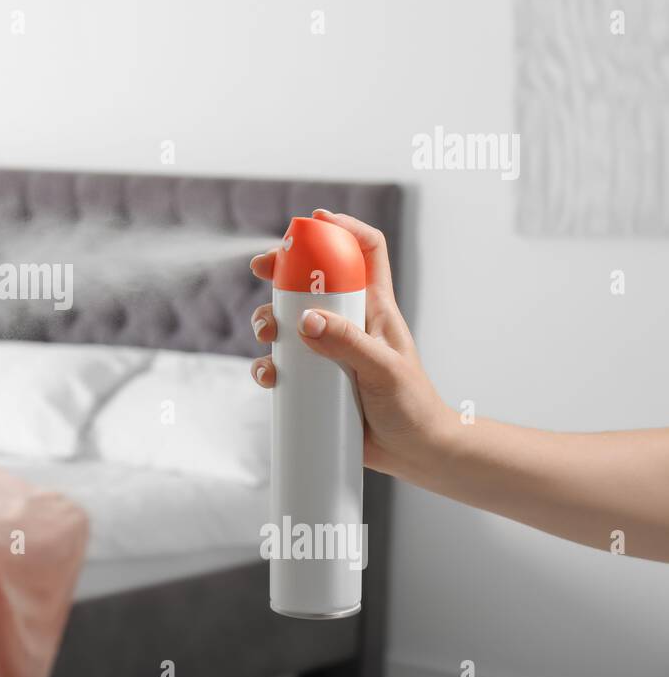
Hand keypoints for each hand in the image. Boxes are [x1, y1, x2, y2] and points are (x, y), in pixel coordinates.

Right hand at [248, 209, 453, 479]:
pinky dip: (268, 366)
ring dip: (268, 320)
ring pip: (289, 321)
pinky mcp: (315, 381)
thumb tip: (305, 321)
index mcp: (374, 308)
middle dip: (283, 269)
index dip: (342, 228)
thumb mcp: (383, 370)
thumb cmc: (412, 407)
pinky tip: (268, 377)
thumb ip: (347, 343)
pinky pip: (283, 365)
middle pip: (311, 281)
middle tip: (261, 267)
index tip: (313, 221)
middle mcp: (349, 323)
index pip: (365, 251)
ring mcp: (330, 351)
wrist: (415, 455)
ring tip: (265, 334)